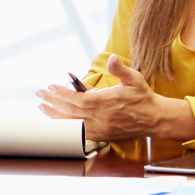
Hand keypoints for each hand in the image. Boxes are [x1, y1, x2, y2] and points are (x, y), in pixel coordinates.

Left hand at [36, 55, 194, 141]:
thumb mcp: (135, 79)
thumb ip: (121, 69)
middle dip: (52, 102)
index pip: (78, 99)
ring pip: (72, 124)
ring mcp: (101, 128)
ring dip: (55, 116)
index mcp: (107, 102)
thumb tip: (113, 58)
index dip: (62, 93)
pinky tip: (57, 122)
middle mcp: (102, 117)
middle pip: (71, 111)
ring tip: (42, 108)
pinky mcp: (102, 136)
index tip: (50, 87)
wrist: (155, 119)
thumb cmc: (143, 97)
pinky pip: (79, 134)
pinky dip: (67, 128)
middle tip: (39, 95)